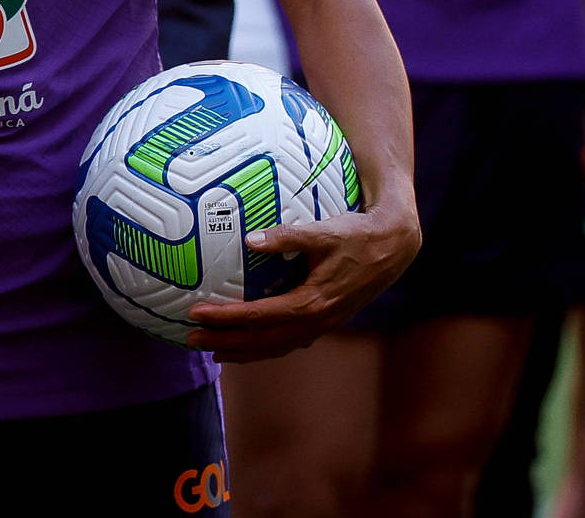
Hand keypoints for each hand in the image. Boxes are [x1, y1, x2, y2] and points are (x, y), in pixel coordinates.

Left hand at [182, 199, 421, 362]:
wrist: (393, 247)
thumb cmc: (358, 235)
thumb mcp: (323, 232)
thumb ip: (287, 236)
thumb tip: (251, 239)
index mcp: (310, 302)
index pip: (258, 316)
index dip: (225, 318)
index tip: (196, 314)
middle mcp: (314, 321)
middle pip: (261, 341)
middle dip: (224, 342)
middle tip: (190, 339)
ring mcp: (322, 326)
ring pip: (274, 348)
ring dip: (242, 352)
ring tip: (213, 352)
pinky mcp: (326, 322)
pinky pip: (288, 343)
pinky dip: (265, 348)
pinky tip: (251, 346)